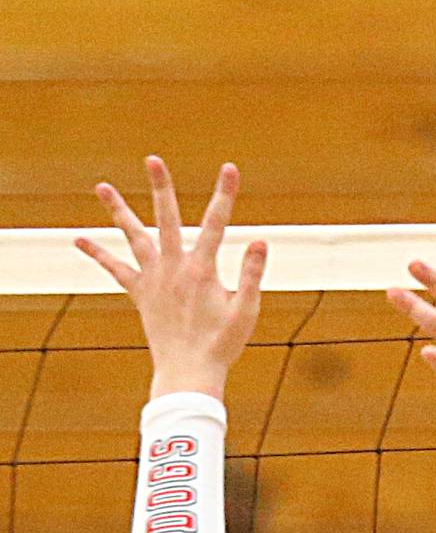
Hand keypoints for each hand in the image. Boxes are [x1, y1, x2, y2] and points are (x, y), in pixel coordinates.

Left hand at [76, 159, 266, 400]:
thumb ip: (251, 274)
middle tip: (153, 160)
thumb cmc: (222, 345)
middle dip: (162, 188)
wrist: (188, 372)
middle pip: (166, 219)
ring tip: (102, 187)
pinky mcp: (141, 294)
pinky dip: (99, 254)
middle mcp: (173, 269)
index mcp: (202, 271)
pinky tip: (79, 239)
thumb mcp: (246, 310)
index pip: (216, 224)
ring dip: (118, 211)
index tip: (229, 169)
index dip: (224, 195)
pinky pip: (116, 270)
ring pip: (133, 237)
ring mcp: (153, 280)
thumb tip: (260, 240)